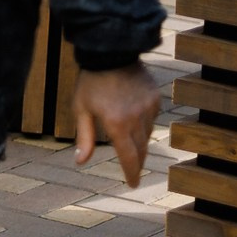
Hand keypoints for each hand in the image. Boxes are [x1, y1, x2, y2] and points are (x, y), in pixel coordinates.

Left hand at [72, 62, 160, 186]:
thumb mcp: (81, 109)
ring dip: (139, 140)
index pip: (128, 157)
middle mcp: (137, 119)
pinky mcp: (156, 98)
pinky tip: (132, 115)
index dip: (131, 173)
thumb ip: (84, 137)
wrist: (109, 52)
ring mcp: (149, 108)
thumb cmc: (90, 82)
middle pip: (141, 150)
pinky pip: (152, 118)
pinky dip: (144, 122)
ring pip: (147, 134)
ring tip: (127, 137)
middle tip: (134, 171)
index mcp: (117, 124)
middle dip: (137, 162)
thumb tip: (80, 162)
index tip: (132, 184)